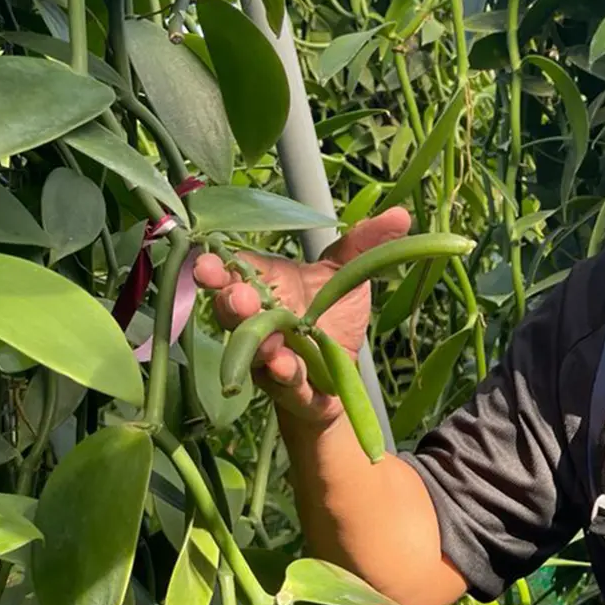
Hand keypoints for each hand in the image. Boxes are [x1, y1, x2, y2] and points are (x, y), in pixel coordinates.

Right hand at [193, 206, 410, 425]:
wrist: (342, 375)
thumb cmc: (333, 318)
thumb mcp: (348, 277)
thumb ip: (364, 246)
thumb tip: (400, 216)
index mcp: (266, 288)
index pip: (233, 274)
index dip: (214, 269)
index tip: (203, 263)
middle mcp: (258, 323)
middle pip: (233, 313)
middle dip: (231, 305)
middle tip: (237, 297)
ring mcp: (268, 358)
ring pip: (253, 352)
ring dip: (257, 346)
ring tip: (268, 340)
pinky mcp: (289, 389)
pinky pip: (283, 384)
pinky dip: (284, 375)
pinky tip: (287, 367)